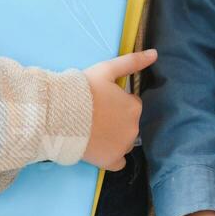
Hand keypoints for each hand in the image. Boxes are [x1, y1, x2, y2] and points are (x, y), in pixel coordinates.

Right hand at [80, 48, 155, 170]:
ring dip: (114, 138)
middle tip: (95, 116)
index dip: (116, 103)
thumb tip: (155, 54)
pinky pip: (118, 162)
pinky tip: (99, 149)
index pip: (131, 106)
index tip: (102, 102)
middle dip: (116, 121)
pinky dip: (112, 157)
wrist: (59, 115)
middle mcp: (134, 128)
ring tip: (93, 131)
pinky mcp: (111, 161)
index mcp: (134, 107)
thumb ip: (132, 62)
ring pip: (124, 142)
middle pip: (128, 124)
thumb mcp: (107, 70)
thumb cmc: (83, 91)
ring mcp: (123, 147)